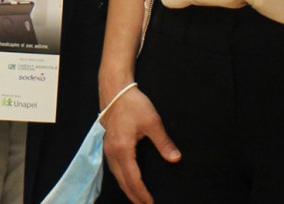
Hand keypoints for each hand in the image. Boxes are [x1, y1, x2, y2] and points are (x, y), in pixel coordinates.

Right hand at [101, 86, 179, 203]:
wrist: (115, 90)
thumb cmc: (133, 105)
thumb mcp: (152, 122)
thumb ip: (164, 142)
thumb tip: (175, 159)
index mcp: (123, 149)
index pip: (132, 179)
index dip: (142, 193)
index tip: (152, 203)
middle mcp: (112, 153)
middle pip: (122, 181)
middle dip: (134, 196)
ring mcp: (108, 149)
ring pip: (116, 176)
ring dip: (127, 189)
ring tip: (138, 199)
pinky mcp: (108, 145)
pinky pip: (114, 168)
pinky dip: (122, 179)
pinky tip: (128, 181)